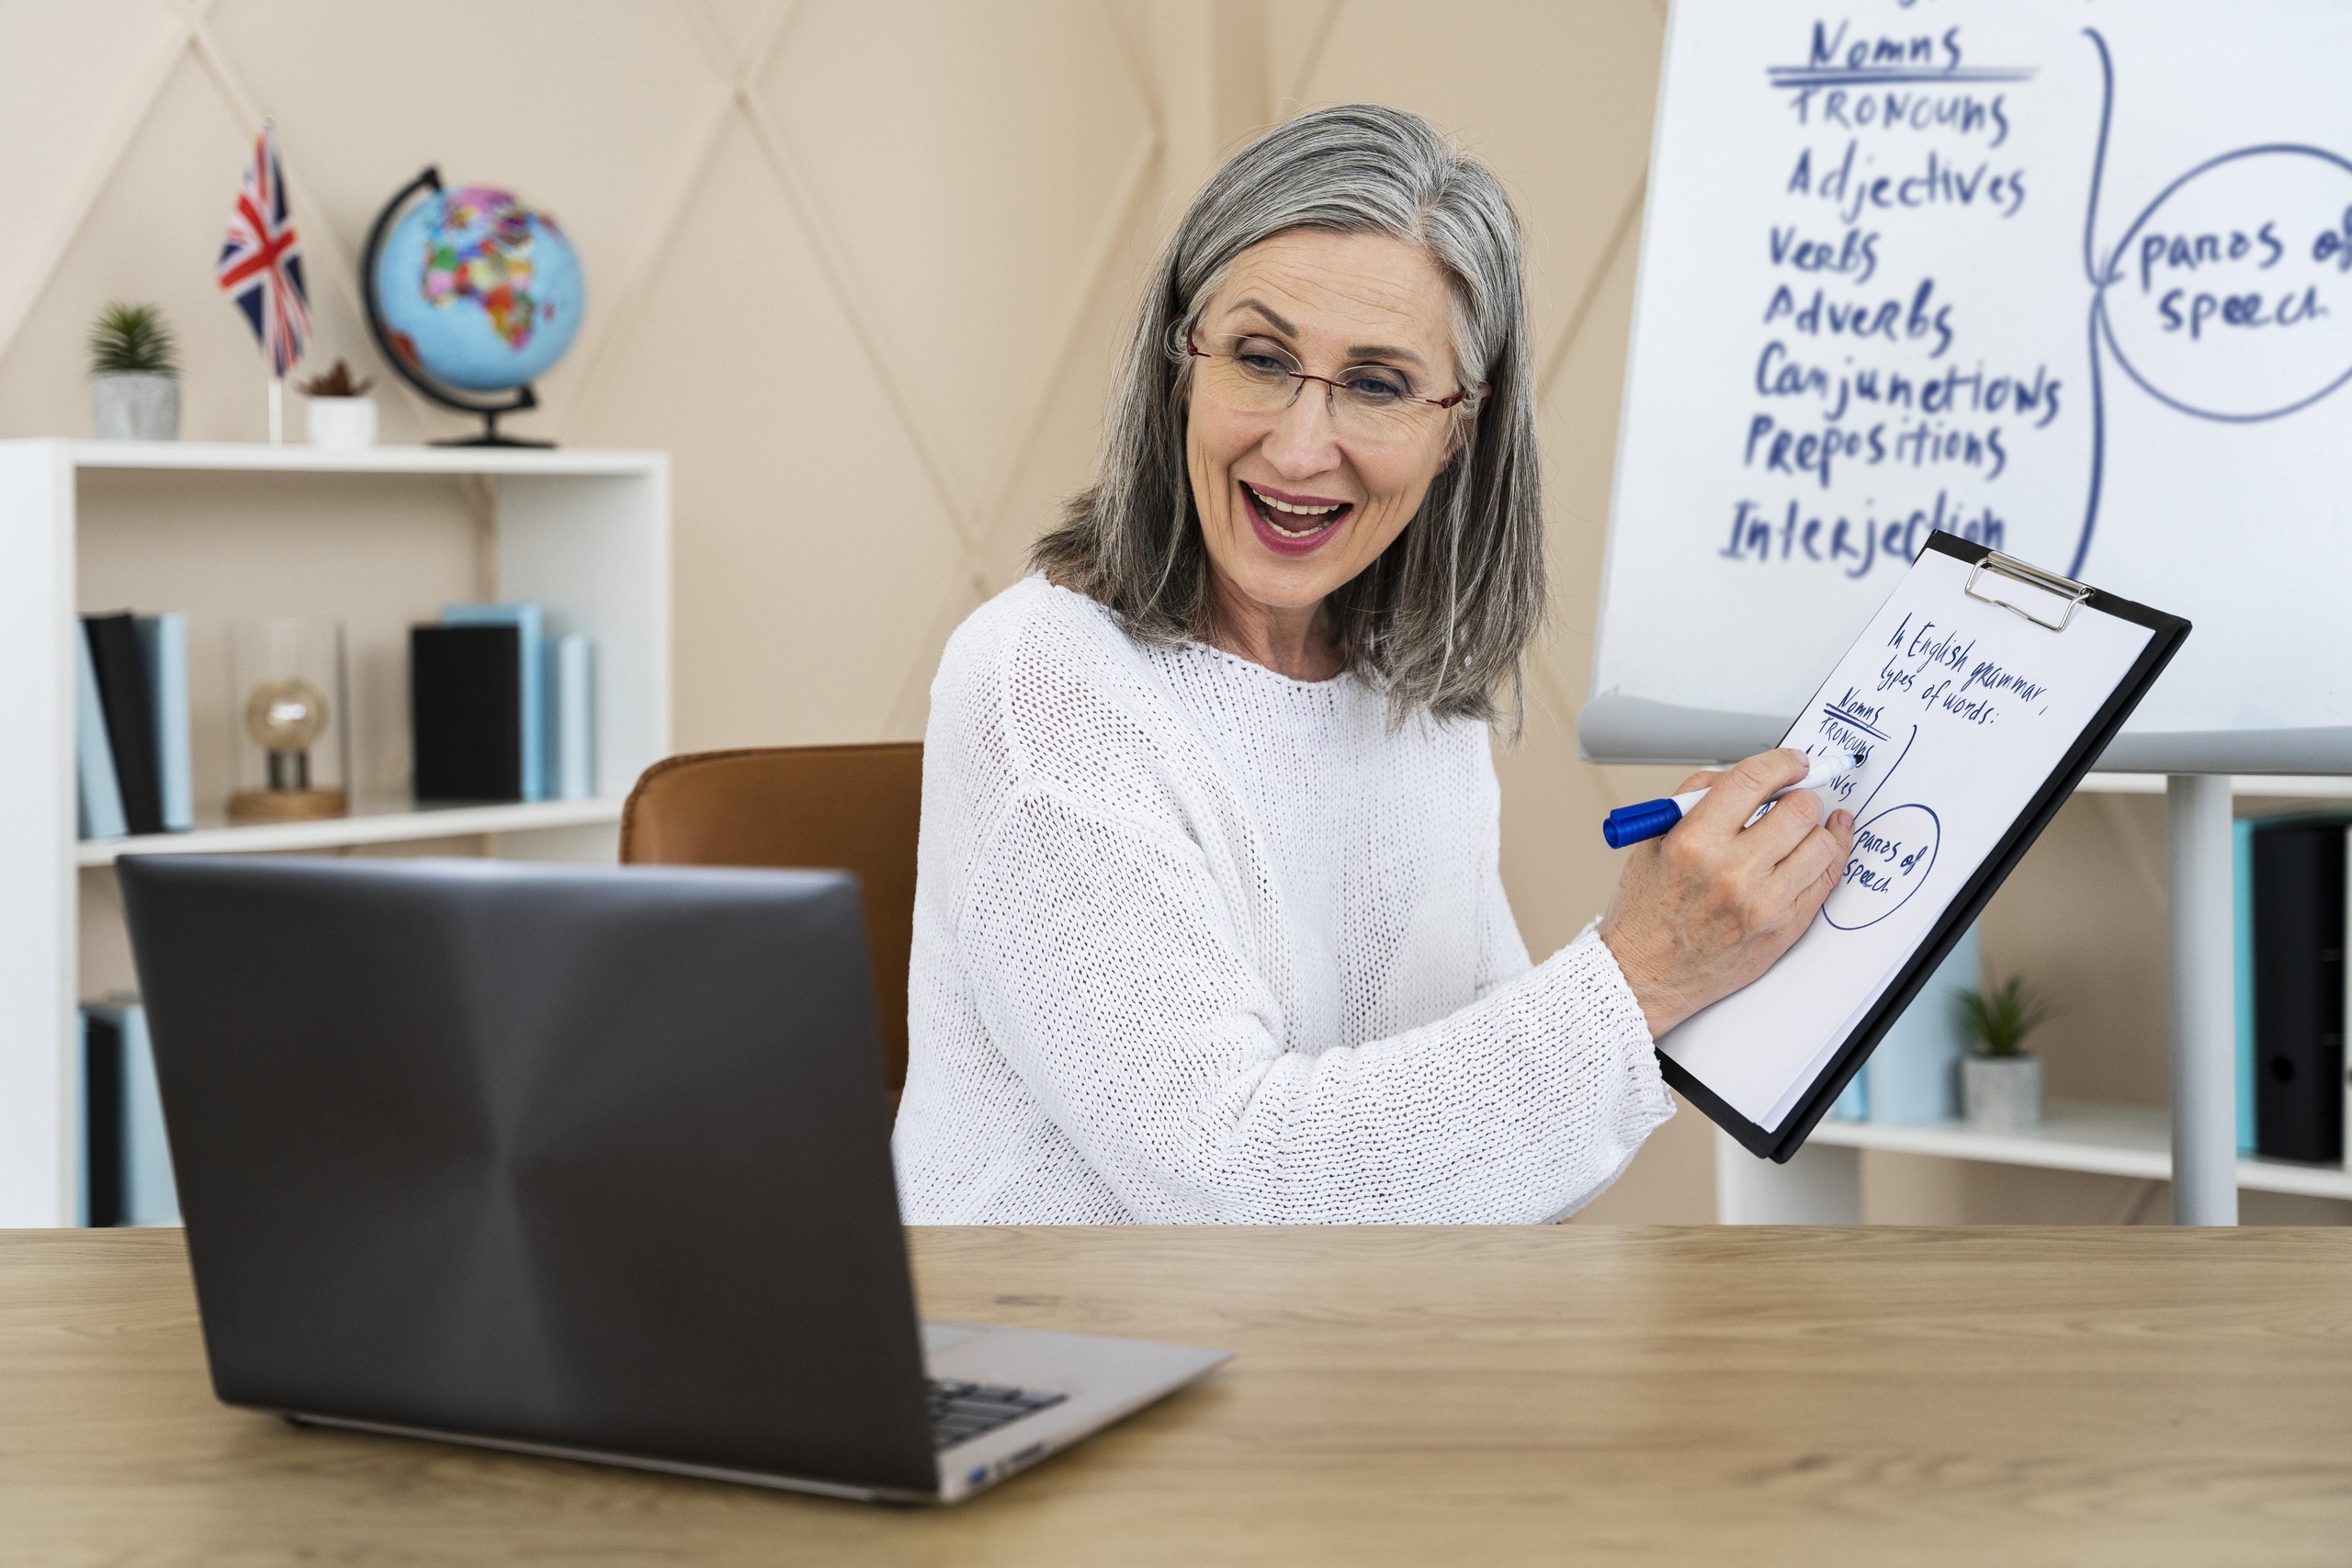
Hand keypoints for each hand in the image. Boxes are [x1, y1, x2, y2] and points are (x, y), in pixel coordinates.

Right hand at [1597, 748, 1855, 1037]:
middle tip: (1794, 798)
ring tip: (1800, 830)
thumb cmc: (1645, 911)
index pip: (1755, 779)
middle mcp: (1732, 872)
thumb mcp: (1653, 840)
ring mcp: (1763, 904)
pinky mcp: (1783, 929)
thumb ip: (1698, 797)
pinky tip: (1823, 847)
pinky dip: (1827, 859)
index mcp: (1694, 842)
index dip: (1784, 762)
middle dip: (1801, 796)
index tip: (1794, 761)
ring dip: (1815, 829)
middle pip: (1799, 809)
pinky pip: (1826, 881)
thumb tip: (1750, 777)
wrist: (1643, 974)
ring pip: (1822, 844)